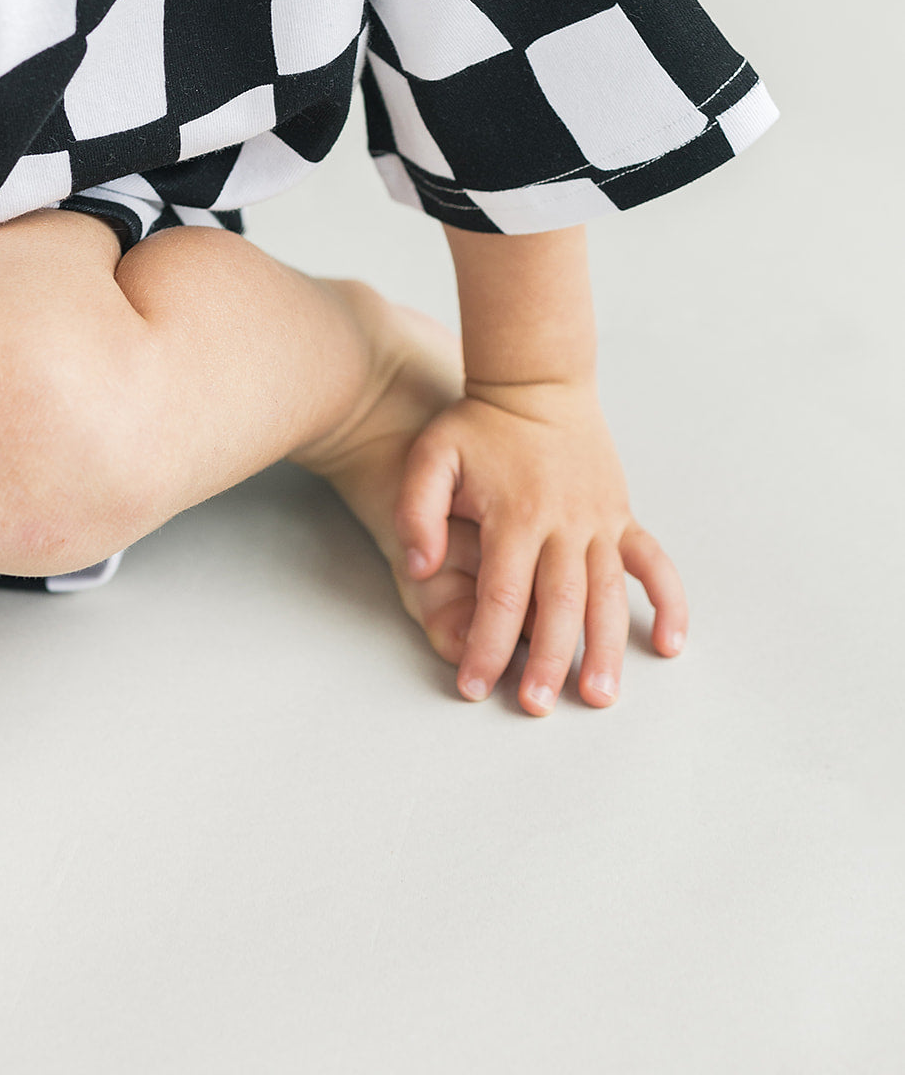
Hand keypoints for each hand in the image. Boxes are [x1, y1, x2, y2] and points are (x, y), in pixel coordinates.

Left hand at [393, 380, 687, 712]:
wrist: (536, 381)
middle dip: (548, 661)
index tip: (474, 687)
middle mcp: (563, 523)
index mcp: (515, 515)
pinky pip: (654, 564)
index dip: (488, 646)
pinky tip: (669, 643)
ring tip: (600, 695)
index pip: (502, 597)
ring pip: (608, 595)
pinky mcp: (622, 515)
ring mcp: (599, 520)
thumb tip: (420, 567)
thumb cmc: (480, 424)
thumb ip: (418, 511)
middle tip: (536, 706)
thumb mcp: (433, 456)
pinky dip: (668, 603)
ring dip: (607, 648)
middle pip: (559, 606)